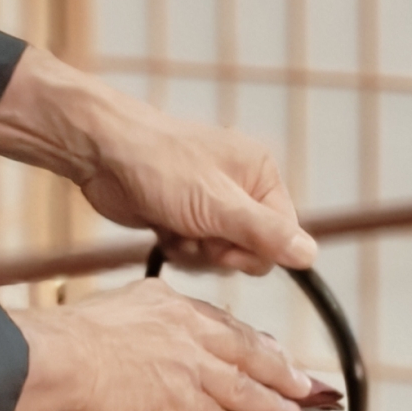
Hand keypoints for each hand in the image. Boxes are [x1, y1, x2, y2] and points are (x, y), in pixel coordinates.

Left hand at [0, 48, 314, 275]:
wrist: (100, 154)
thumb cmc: (159, 165)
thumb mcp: (218, 204)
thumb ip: (265, 233)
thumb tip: (310, 255)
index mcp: (261, 174)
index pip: (284, 235)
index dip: (255, 251)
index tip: (224, 246)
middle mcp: (242, 188)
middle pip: (254, 249)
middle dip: (222, 253)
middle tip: (196, 234)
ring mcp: (212, 203)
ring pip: (223, 256)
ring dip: (197, 253)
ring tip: (175, 227)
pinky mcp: (185, 217)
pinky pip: (197, 252)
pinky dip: (180, 249)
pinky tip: (163, 231)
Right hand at [11, 280, 323, 410]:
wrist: (55, 355)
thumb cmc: (69, 338)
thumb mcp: (114, 308)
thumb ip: (140, 320)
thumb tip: (143, 336)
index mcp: (170, 303)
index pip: (223, 324)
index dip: (252, 343)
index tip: (271, 353)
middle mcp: (186, 328)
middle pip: (248, 351)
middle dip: (282, 371)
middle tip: (305, 386)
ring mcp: (186, 362)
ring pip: (244, 385)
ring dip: (273, 404)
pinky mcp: (178, 396)